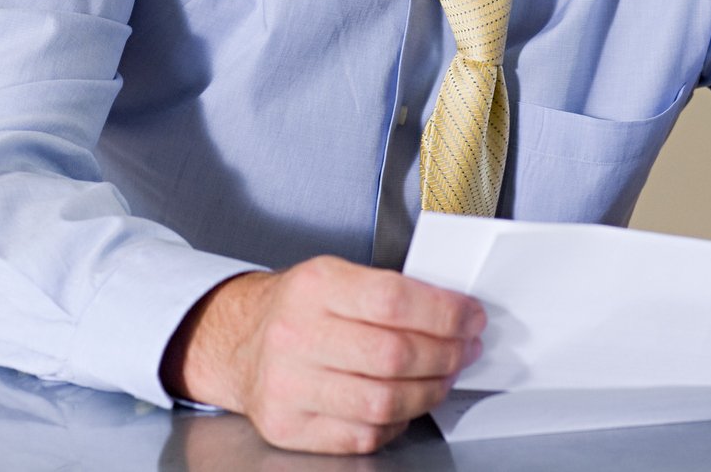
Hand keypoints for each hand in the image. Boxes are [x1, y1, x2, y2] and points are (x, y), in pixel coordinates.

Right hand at [160, 257, 484, 454]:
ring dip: (429, 392)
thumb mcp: (335, 276)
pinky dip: (396, 423)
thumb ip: (389, 291)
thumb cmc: (298, 308)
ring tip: (443, 377)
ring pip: (383, 402)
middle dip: (446, 354)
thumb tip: (456, 314)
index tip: (471, 318)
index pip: (394, 300)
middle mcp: (295, 334)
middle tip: (466, 350)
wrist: (238, 340)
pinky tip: (405, 405)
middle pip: (394, 355)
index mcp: (314, 285)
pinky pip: (362, 435)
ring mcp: (288, 385)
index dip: (445, 313)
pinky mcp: (288, 426)